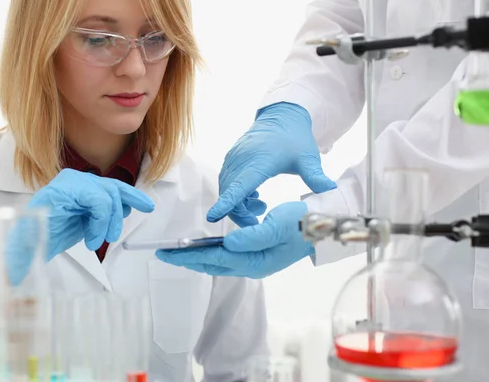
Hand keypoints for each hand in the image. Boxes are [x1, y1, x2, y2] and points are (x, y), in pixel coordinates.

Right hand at [0, 168, 154, 281]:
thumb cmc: (51, 236)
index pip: (113, 185)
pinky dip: (98, 221)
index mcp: (80, 185)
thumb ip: (103, 212)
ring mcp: (68, 182)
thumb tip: (127, 205)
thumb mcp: (86, 223)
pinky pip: (97, 201)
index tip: (148, 206)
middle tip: (112, 236)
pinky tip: (90, 237)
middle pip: (114, 189)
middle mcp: (75, 179)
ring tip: (96, 240)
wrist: (24, 247)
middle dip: (118, 214)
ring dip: (107, 222)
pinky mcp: (63, 189)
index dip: (133, 195)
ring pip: (107, 195)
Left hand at [157, 201, 312, 277]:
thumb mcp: (278, 225)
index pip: (215, 258)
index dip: (190, 254)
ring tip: (178, 252)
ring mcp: (255, 261)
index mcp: (255, 261)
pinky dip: (211, 252)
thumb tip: (228, 243)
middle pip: (213, 264)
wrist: (323, 225)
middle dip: (188, 259)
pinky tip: (204, 246)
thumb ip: (252, 237)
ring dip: (197, 256)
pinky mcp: (257, 254)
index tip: (169, 252)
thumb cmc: (302, 222)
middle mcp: (252, 265)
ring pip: (218, 262)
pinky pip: (227, 256)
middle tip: (164, 254)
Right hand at [207, 102, 335, 226]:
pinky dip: (236, 194)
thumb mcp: (308, 158)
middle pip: (229, 193)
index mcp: (258, 161)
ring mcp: (234, 159)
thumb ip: (316, 176)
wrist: (282, 116)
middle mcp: (241, 160)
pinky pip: (227, 182)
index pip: (238, 186)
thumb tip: (330, 191)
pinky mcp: (232, 159)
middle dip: (238, 213)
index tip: (213, 216)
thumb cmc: (295, 138)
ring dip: (238, 204)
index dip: (226, 203)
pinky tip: (254, 198)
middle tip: (257, 224)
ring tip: (261, 208)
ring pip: (226, 189)